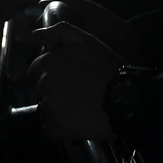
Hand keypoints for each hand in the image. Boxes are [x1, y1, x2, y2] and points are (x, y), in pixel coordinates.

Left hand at [26, 0, 138, 141]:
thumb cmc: (109, 69)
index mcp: (49, 62)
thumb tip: (35, 34)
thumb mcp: (87, 41)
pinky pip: (48, 130)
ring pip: (44, 110)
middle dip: (53, 92)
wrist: (127, 99)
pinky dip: (58, 129)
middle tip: (75, 95)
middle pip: (40, 91)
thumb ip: (60, 32)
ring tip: (77, 110)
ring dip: (56, 110)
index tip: (65, 81)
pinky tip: (74, 125)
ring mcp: (50, 105)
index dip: (49, 76)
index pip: (35, 71)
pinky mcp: (57, 127)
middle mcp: (45, 83)